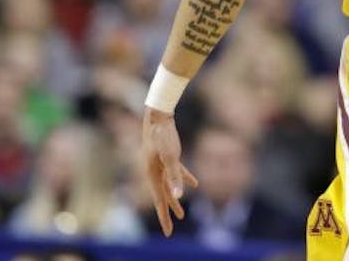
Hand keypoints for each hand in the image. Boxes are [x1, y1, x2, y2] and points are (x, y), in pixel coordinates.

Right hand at [143, 108, 198, 236]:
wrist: (158, 116)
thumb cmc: (162, 135)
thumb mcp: (170, 156)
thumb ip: (175, 176)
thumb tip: (179, 195)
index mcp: (152, 175)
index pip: (159, 201)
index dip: (164, 217)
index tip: (168, 232)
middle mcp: (154, 172)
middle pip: (163, 197)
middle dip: (168, 213)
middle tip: (171, 229)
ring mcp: (161, 165)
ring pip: (170, 187)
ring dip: (176, 199)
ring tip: (183, 214)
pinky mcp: (169, 157)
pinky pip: (177, 172)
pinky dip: (185, 179)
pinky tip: (195, 184)